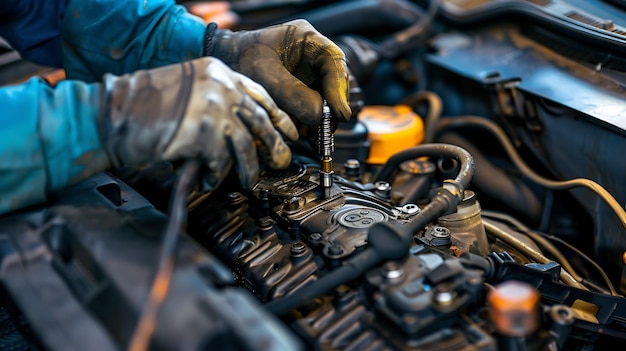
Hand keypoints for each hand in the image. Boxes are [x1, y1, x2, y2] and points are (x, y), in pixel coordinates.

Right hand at [99, 57, 297, 188]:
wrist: (111, 114)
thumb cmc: (142, 106)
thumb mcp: (187, 89)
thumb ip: (216, 101)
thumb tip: (246, 130)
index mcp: (217, 72)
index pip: (259, 95)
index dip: (278, 116)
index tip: (288, 132)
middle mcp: (219, 87)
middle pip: (260, 120)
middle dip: (275, 145)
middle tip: (282, 161)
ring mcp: (213, 109)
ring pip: (247, 145)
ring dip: (250, 168)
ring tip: (248, 181)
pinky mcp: (203, 134)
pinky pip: (220, 162)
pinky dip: (217, 176)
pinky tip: (210, 180)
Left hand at [205, 19, 350, 126]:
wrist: (225, 62)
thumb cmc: (240, 57)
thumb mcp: (262, 73)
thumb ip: (290, 93)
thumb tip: (318, 116)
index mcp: (307, 40)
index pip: (334, 61)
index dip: (339, 88)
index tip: (338, 112)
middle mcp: (313, 57)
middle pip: (335, 83)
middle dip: (331, 108)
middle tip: (324, 130)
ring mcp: (310, 75)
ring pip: (327, 99)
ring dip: (320, 119)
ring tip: (309, 134)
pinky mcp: (304, 91)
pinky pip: (314, 108)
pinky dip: (310, 122)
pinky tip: (303, 132)